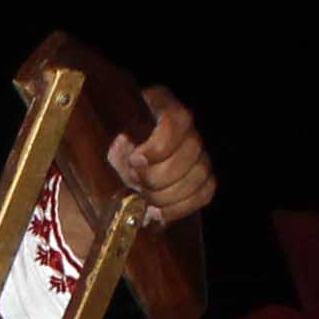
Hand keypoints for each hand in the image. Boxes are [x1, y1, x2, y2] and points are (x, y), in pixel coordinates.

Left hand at [107, 86, 217, 220]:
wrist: (124, 161)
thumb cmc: (118, 147)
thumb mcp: (112, 143)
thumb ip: (117, 145)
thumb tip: (124, 143)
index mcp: (162, 105)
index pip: (176, 120)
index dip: (159, 145)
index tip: (137, 160)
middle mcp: (187, 127)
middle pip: (192, 148)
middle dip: (160, 175)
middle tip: (137, 184)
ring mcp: (198, 151)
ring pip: (201, 173)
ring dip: (169, 195)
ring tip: (146, 200)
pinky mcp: (203, 176)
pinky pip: (205, 192)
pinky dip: (181, 207)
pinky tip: (160, 213)